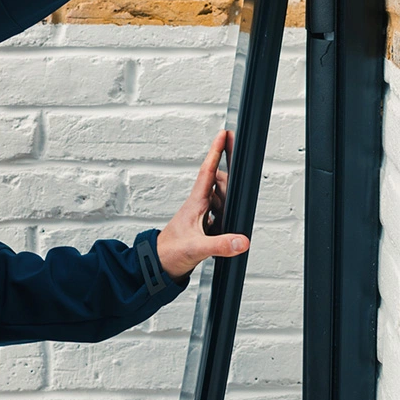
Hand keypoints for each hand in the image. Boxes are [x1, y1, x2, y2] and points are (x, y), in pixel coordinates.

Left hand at [156, 130, 249, 279]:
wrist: (157, 266)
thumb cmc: (170, 253)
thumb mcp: (197, 248)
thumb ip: (220, 244)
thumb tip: (242, 240)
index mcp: (195, 204)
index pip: (208, 172)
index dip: (215, 152)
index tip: (223, 134)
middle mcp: (197, 205)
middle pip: (216, 181)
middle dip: (227, 174)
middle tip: (236, 172)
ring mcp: (199, 215)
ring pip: (217, 196)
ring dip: (227, 194)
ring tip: (234, 199)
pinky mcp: (201, 225)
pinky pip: (217, 210)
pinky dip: (225, 210)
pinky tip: (229, 218)